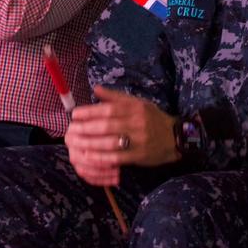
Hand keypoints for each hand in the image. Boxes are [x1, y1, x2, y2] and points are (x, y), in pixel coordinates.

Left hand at [65, 86, 179, 185]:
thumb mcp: (137, 102)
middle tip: (71, 130)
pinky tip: (89, 157)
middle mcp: (136, 123)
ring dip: (90, 144)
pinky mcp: (139, 156)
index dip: (90, 112)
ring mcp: (138, 140)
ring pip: (110, 142)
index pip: (109, 109)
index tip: (75, 114)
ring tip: (76, 143)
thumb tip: (95, 88)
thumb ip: (115, 97)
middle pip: (107, 126)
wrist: (176, 137)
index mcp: (135, 108)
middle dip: (86, 128)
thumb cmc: (152, 118)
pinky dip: (102, 158)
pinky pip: (117, 158)